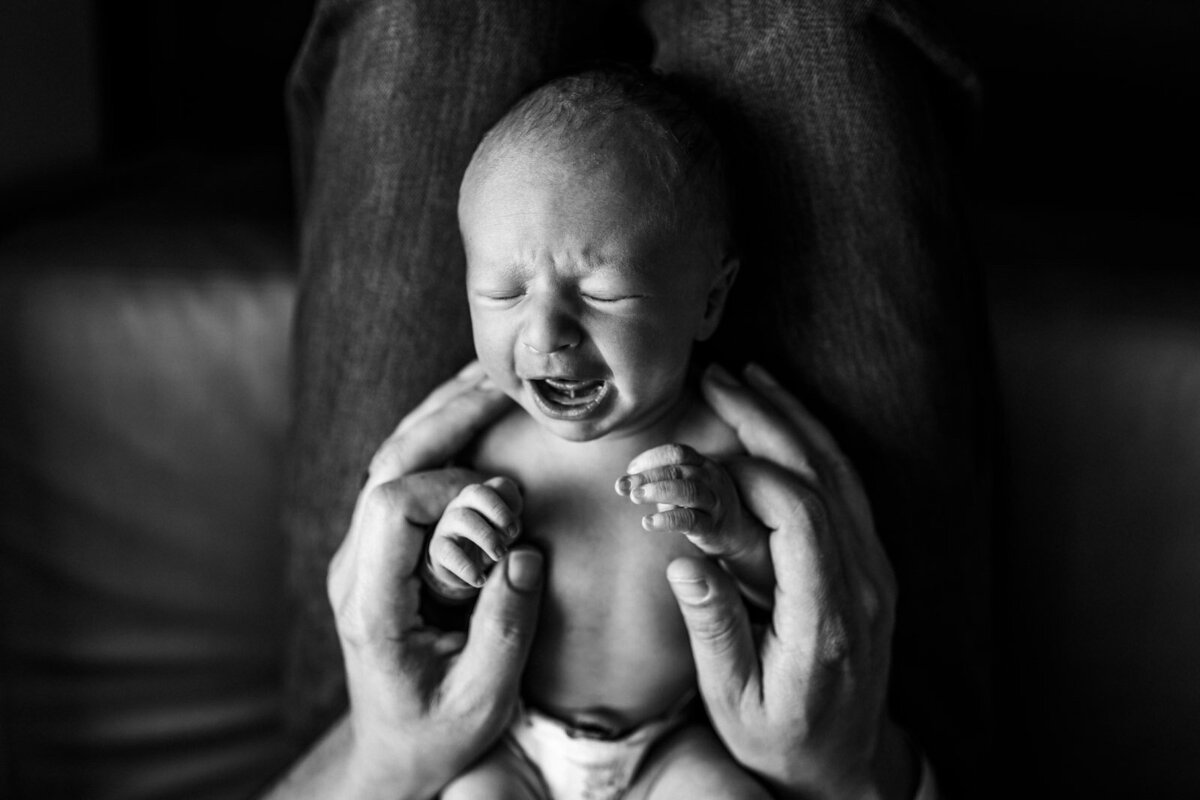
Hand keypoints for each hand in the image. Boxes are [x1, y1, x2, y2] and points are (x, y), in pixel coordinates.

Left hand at [269, 362, 542, 799]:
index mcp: (371, 606)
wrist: (393, 751)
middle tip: (503, 387)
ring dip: (442, 416)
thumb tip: (525, 553)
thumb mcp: (482, 700)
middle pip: (387, 465)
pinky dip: (439, 438)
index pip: (393, 508)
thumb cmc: (436, 733)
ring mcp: (361, 555)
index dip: (452, 488)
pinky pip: (402, 476)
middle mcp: (354, 570)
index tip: (505, 508)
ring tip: (489, 378)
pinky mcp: (380, 549)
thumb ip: (505, 629)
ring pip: (390, 459)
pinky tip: (471, 411)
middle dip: (447, 420)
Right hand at [424, 476, 522, 598]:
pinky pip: (448, 551)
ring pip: (463, 518)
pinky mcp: (439, 547)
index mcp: (486, 498)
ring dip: (486, 536)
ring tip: (500, 554)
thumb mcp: (506, 536)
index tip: (516, 527)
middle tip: (513, 533)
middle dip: (498, 511)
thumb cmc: (489, 542)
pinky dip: (467, 567)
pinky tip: (481, 579)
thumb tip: (528, 557)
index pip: (500, 486)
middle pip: (477, 492)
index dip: (512, 501)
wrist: (460, 565)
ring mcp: (449, 524)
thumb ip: (516, 539)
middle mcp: (465, 505)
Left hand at [616, 443, 772, 605]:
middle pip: (679, 469)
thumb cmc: (699, 505)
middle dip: (648, 475)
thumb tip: (623, 483)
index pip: (678, 452)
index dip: (652, 458)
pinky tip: (647, 522)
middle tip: (623, 485)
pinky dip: (666, 520)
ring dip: (657, 491)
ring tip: (634, 497)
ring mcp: (714, 503)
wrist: (736, 533)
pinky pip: (689, 520)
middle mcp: (711, 479)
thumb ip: (658, 482)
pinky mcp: (712, 527)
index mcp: (703, 464)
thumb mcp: (682, 488)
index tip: (630, 469)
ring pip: (688, 490)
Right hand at [664, 363, 913, 799]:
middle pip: (821, 477)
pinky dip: (814, 444)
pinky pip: (847, 488)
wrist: (846, 764)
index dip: (749, 474)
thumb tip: (682, 560)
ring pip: (840, 472)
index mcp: (826, 619)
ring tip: (749, 378)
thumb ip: (714, 629)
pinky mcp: (870, 565)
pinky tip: (786, 420)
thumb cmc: (782, 739)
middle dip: (767, 419)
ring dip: (792, 419)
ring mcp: (874, 570)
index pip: (799, 518)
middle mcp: (862, 584)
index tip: (698, 456)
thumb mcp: (736, 702)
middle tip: (718, 378)